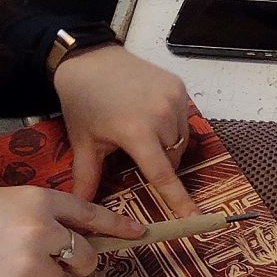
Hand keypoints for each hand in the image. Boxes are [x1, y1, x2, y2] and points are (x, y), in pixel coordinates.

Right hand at [0, 187, 128, 276]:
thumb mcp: (9, 199)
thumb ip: (46, 212)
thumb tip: (78, 234)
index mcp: (38, 200)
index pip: (88, 212)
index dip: (115, 224)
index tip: (138, 231)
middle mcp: (41, 229)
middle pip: (84, 254)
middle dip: (79, 260)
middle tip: (61, 257)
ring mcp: (32, 262)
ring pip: (58, 276)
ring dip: (42, 273)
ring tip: (9, 259)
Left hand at [53, 45, 193, 214]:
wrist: (88, 58)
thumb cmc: (83, 102)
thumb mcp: (84, 142)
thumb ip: (87, 177)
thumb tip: (81, 208)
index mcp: (136, 132)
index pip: (163, 175)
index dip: (179, 200)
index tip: (195, 218)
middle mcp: (161, 116)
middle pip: (173, 159)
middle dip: (159, 164)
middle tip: (137, 155)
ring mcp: (174, 99)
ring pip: (181, 140)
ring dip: (168, 145)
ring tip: (144, 134)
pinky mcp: (179, 87)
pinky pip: (184, 119)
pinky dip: (172, 125)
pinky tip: (152, 116)